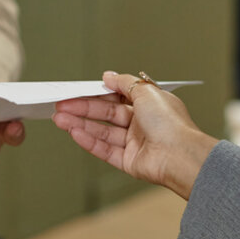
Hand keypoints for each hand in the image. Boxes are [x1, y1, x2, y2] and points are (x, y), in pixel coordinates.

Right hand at [52, 71, 217, 199]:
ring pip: (102, 132)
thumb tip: (108, 76)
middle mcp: (143, 124)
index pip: (117, 97)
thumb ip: (124, 83)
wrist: (179, 155)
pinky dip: (89, 141)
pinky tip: (74, 133)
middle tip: (62, 105)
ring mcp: (135, 144)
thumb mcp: (146, 91)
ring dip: (80, 125)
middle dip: (83, 109)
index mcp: (150, 105)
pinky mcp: (129, 162)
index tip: (79, 91)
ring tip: (60, 119)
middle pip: (106, 115)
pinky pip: (105, 150)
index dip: (97, 94)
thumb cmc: (171, 124)